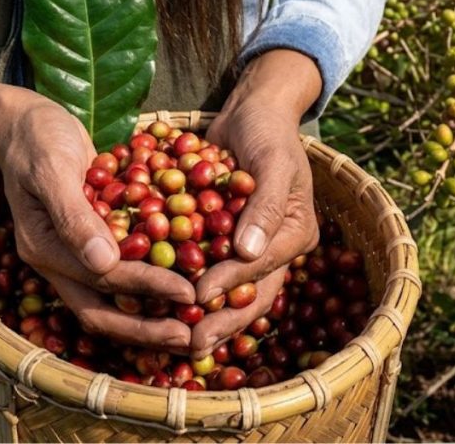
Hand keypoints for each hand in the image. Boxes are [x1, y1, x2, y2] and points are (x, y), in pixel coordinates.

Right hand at [0, 94, 193, 349]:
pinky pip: (117, 279)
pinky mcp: (86, 246)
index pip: (102, 280)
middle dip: (147, 328)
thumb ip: (74, 215)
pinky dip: (146, 290)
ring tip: (190, 326)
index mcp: (45, 248)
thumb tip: (103, 264)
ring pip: (110, 303)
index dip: (147, 288)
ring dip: (148, 318)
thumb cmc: (38, 137)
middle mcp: (57, 262)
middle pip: (102, 312)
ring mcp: (70, 257)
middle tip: (193, 336)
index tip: (188, 293)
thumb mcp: (53, 169)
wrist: (24, 123)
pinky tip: (180, 295)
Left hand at [190, 50, 321, 356]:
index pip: (261, 268)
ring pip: (226, 291)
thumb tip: (248, 252)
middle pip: (247, 294)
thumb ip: (265, 205)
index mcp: (295, 235)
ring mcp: (249, 247)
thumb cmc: (267, 131)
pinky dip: (187, 286)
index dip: (228, 284)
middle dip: (218, 320)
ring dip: (202, 314)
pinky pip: (207, 269)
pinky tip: (158, 303)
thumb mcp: (272, 161)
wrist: (251, 112)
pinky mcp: (224, 241)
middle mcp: (274, 248)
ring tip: (174, 339)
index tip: (196, 297)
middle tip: (188, 343)